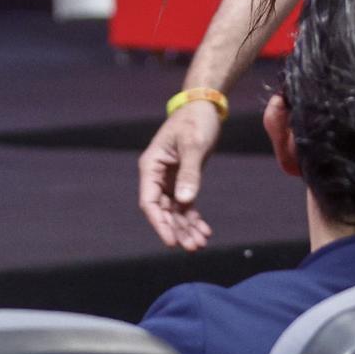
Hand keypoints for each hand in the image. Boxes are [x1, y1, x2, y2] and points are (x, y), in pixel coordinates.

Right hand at [138, 100, 222, 250]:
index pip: (150, 202)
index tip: (171, 242)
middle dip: (176, 230)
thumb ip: (190, 173)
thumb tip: (185, 201)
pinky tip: (205, 230)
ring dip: (186, 228)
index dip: (159, 224)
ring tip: (201, 243)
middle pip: (162, 211)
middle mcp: (157, 175)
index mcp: (151, 166)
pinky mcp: (183, 179)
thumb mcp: (194, 145)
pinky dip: (193, 218)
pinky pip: (185, 205)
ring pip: (174, 212)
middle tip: (193, 247)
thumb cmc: (195, 121)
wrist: (205, 106)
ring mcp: (169, 179)